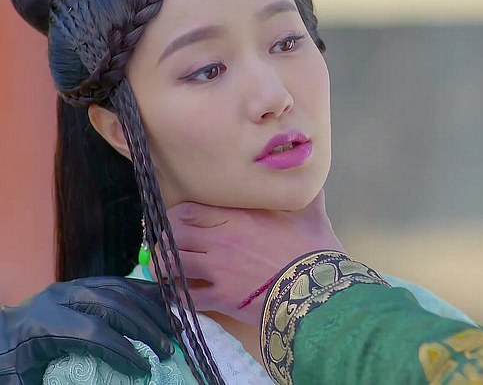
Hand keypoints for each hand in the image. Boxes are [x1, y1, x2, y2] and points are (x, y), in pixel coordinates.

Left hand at [0, 277, 172, 384]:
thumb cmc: (11, 364)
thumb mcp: (26, 380)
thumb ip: (64, 381)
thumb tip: (111, 381)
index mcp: (41, 323)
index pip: (91, 331)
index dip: (122, 349)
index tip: (144, 368)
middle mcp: (58, 297)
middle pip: (112, 305)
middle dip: (143, 328)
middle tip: (166, 349)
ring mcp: (71, 286)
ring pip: (118, 289)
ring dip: (148, 309)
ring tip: (170, 329)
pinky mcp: (80, 283)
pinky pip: (117, 282)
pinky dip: (142, 292)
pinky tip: (163, 303)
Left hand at [166, 190, 343, 324]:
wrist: (317, 287)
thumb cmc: (315, 248)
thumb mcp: (312, 214)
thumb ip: (307, 196)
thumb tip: (313, 183)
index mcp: (238, 216)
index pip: (188, 211)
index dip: (176, 216)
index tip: (179, 221)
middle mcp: (220, 240)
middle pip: (173, 236)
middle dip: (166, 240)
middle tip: (169, 245)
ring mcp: (218, 270)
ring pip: (172, 265)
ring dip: (165, 267)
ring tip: (167, 269)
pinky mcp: (221, 298)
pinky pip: (186, 297)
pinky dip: (177, 296)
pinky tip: (177, 295)